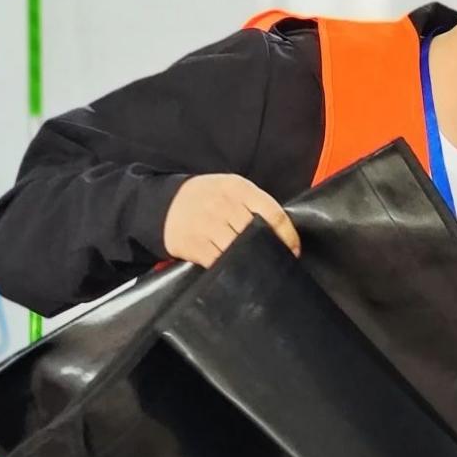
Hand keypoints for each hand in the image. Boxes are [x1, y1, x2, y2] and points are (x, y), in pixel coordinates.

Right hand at [163, 173, 300, 268]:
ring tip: (256, 266)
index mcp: (237, 188)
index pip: (273, 214)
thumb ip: (256, 205)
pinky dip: (230, 267)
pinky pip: (219, 261)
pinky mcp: (193, 244)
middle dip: (269, 250)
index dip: (288, 236)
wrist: (163, 203)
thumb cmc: (207, 198)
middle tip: (276, 260)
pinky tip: (235, 268)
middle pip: (257, 233)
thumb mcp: (232, 190)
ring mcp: (206, 224)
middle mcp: (222, 204)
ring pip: (239, 249)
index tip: (293, 250)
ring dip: (251, 260)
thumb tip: (283, 234)